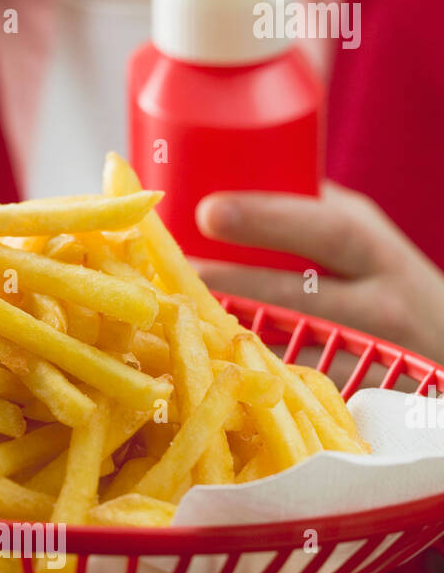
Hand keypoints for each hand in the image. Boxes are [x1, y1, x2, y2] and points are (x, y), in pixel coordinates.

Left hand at [194, 183, 443, 363]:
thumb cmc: (391, 286)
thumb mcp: (369, 241)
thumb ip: (317, 213)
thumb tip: (239, 175)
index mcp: (376, 252)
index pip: (327, 229)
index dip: (268, 220)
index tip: (208, 211)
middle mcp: (378, 306)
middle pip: (302, 292)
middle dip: (235, 279)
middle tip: (180, 269)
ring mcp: (364, 358)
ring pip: (291, 347)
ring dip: (234, 331)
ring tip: (181, 315)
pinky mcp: (350, 396)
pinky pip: (296, 385)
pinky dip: (255, 370)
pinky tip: (215, 361)